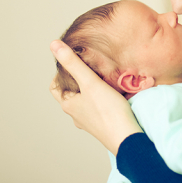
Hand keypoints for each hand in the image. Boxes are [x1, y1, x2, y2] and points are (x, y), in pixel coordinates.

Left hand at [49, 40, 142, 154]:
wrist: (127, 138)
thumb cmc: (108, 111)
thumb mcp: (90, 82)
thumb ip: (73, 63)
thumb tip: (53, 45)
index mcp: (68, 105)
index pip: (55, 87)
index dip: (60, 73)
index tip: (74, 63)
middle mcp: (76, 115)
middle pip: (71, 94)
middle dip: (77, 80)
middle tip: (89, 68)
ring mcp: (89, 122)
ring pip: (84, 102)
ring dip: (90, 90)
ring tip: (101, 79)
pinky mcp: (102, 125)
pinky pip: (97, 109)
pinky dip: (100, 99)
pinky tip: (112, 94)